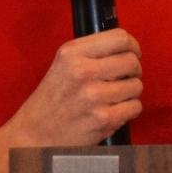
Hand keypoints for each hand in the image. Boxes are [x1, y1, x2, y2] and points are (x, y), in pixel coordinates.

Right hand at [5, 30, 142, 147]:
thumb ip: (91, 53)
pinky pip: (135, 107)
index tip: (132, 54)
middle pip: (132, 62)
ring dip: (130, 93)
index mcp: (72, 53)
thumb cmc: (52, 100)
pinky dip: (129, 110)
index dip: (132, 47)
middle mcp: (83, 71)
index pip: (120, 38)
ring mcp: (94, 96)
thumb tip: (128, 48)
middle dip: (133, 71)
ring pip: (136, 85)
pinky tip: (113, 112)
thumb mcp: (63, 64)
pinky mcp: (103, 118)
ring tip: (113, 98)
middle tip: (123, 79)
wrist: (34, 134)